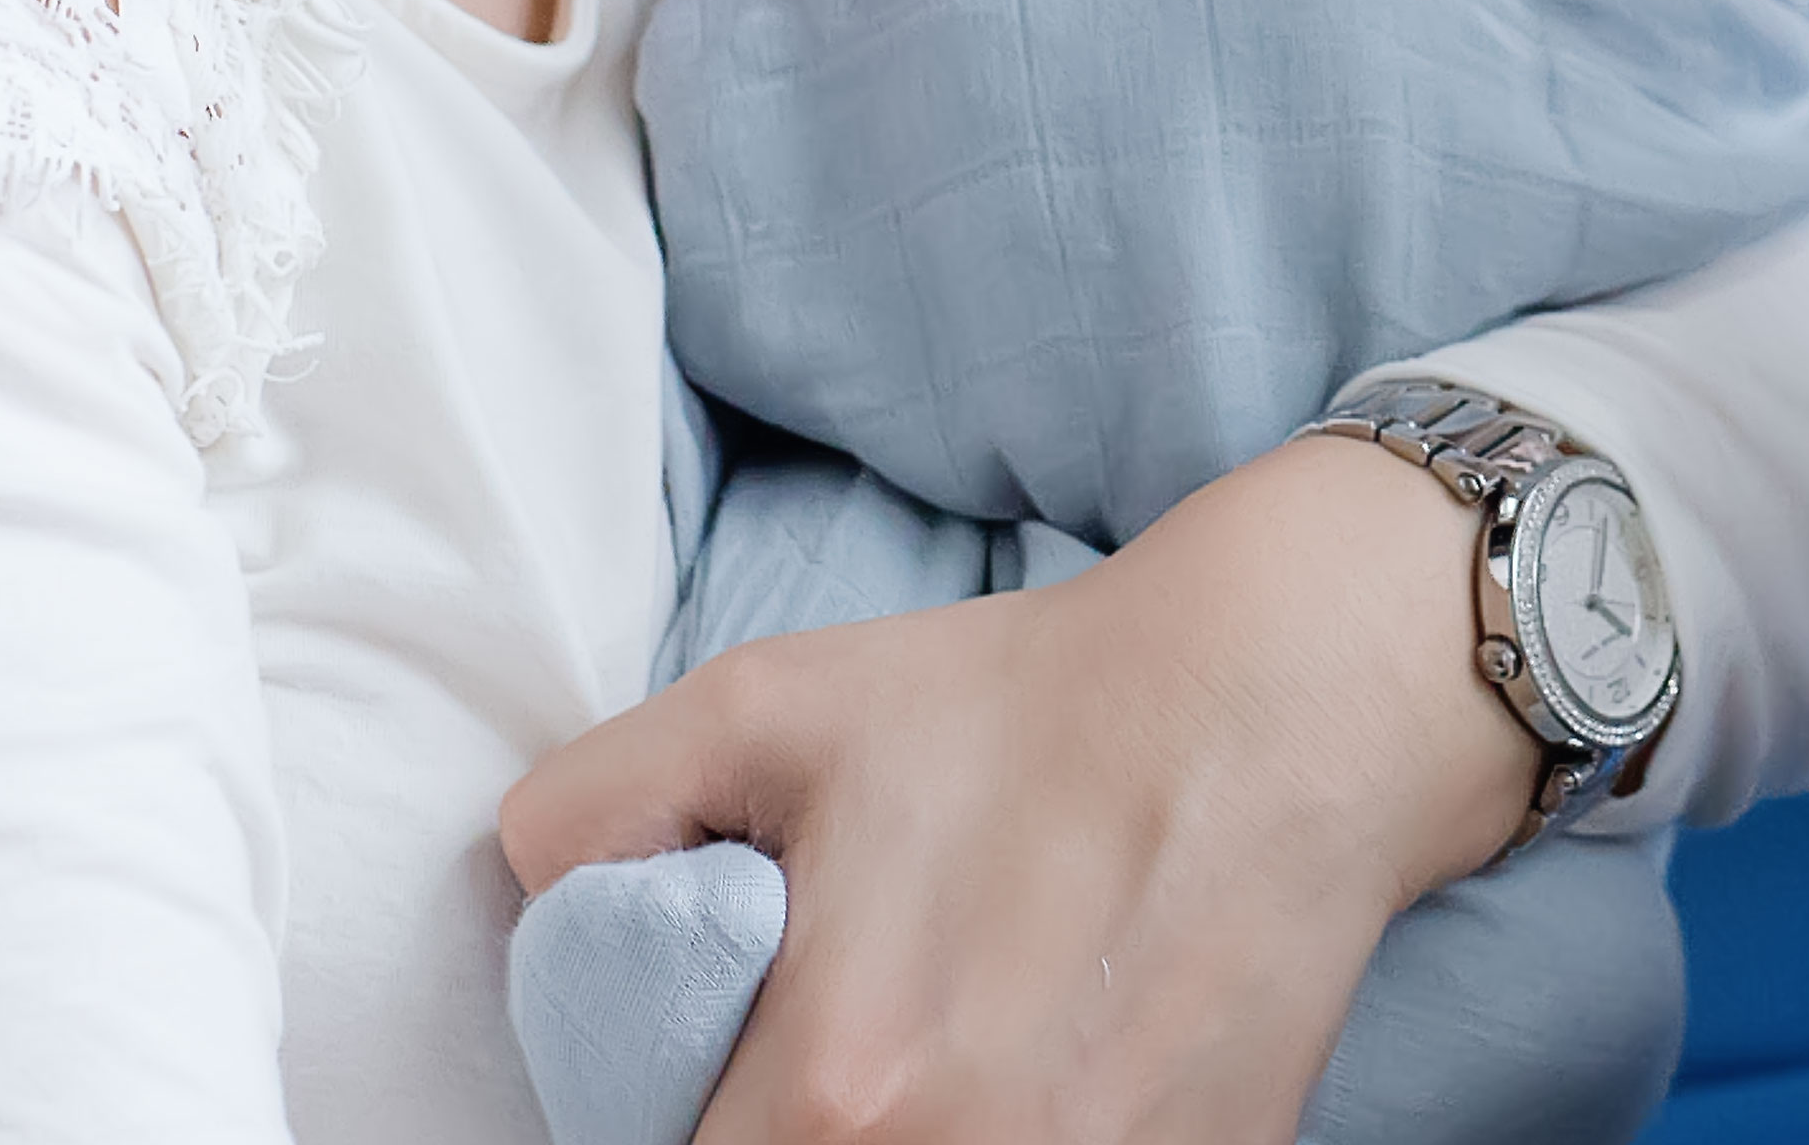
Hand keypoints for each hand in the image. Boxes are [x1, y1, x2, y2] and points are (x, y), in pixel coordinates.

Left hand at [499, 434, 1538, 1144]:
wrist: (1276, 709)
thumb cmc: (1023, 708)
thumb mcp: (765, 707)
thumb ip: (591, 814)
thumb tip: (531, 898)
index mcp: (828, 1097)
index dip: (688, 1116)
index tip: (725, 1058)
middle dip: (786, 1124)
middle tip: (832, 1041)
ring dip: (906, 1129)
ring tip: (938, 1049)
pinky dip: (1025, 1131)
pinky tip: (1042, 1060)